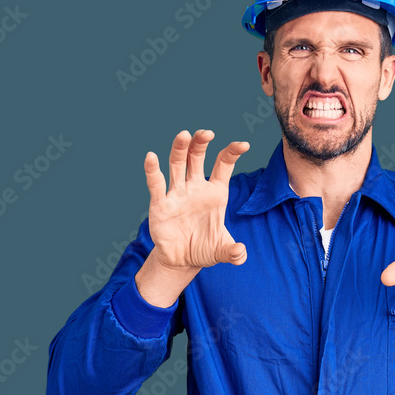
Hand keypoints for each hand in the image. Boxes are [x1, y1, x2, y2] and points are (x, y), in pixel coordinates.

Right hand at [143, 129, 249, 272]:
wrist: (181, 261)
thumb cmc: (204, 249)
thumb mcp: (222, 251)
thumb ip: (234, 253)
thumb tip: (241, 254)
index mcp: (215, 192)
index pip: (223, 165)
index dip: (232, 152)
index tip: (243, 144)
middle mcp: (195, 188)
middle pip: (197, 157)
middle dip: (201, 143)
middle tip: (207, 133)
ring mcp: (177, 194)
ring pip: (178, 164)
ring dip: (180, 149)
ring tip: (184, 135)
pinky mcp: (160, 204)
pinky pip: (156, 185)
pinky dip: (152, 170)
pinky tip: (151, 157)